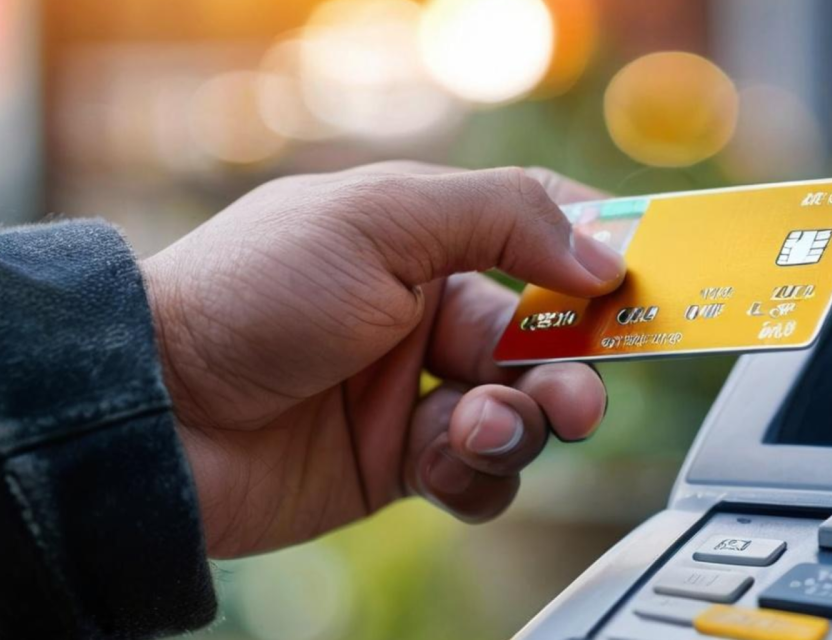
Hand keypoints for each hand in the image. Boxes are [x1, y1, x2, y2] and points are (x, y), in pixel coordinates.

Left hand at [140, 163, 624, 557]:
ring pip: (519, 411)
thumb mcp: (380, 219)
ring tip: (479, 425)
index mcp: (423, 238)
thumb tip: (603, 252)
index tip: (649, 284)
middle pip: (542, 338)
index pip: (536, 231)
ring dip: (520, 422)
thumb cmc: (251, 294)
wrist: (156, 415)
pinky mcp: (400, 464)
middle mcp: (425, 312)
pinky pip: (478, 474)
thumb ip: (503, 218)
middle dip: (570, 367)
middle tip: (580, 393)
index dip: (597, 255)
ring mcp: (414, 391)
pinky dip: (478, 473)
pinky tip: (444, 461)